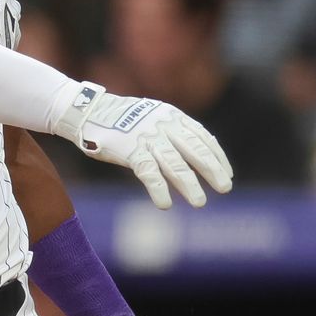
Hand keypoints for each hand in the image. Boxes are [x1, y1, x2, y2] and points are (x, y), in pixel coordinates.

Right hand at [49, 83, 231, 208]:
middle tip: (225, 188)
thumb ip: (172, 133)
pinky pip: (148, 172)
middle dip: (212, 170)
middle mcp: (163, 125)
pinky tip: (165, 204)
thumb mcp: (153, 118)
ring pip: (175, 163)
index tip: (227, 174)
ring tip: (199, 202)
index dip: (217, 157)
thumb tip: (193, 160)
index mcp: (172, 116)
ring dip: (189, 184)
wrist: (88, 111)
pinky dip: (158, 189)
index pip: (202, 137)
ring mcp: (147, 137)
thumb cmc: (122, 119)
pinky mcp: (129, 149)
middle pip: (195, 150)